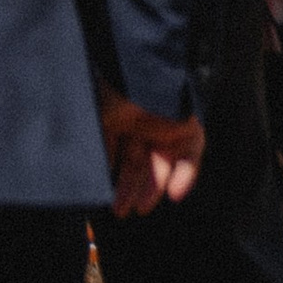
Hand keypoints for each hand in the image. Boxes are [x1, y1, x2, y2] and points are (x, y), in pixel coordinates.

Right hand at [98, 89, 205, 218]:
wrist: (144, 71)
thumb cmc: (115, 90)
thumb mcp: (98, 117)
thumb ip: (98, 144)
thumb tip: (91, 169)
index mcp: (120, 119)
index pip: (118, 154)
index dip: (113, 176)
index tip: (105, 196)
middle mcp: (143, 125)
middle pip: (139, 164)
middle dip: (130, 189)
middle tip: (121, 211)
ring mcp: (166, 128)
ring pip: (162, 166)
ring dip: (153, 189)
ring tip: (141, 209)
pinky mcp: (188, 130)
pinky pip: (191, 159)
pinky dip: (185, 178)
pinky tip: (174, 195)